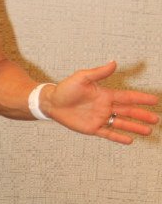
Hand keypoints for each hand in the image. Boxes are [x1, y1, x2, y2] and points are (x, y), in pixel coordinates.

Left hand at [43, 61, 158, 143]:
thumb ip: (99, 73)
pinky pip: (108, 133)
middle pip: (128, 112)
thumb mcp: (82, 77)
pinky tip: (129, 140)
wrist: (52, 103)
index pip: (127, 97)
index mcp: (106, 95)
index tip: (154, 100)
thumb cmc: (66, 88)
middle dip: (142, 116)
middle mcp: (105, 107)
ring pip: (121, 124)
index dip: (141, 99)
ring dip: (134, 127)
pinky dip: (118, 137)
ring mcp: (100, 118)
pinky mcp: (92, 128)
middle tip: (156, 119)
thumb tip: (114, 63)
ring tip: (148, 131)